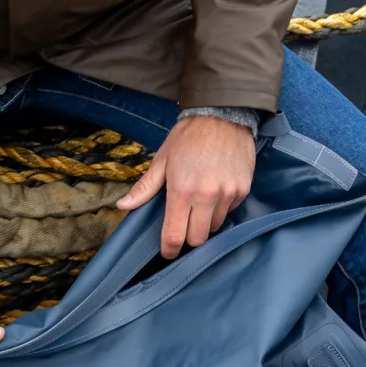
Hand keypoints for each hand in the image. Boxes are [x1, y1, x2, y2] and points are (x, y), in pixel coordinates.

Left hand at [116, 114, 254, 258]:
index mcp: (182, 191)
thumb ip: (145, 188)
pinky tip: (216, 189)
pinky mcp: (243, 189)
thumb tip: (123, 206)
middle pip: (198, 239)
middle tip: (184, 225)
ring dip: (206, 221)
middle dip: (189, 237)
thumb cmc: (188, 137)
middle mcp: (206, 196)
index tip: (168, 252)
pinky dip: (222, 207)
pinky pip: (230, 210)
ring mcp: (227, 194)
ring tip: (200, 201)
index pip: (175, 236)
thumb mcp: (162, 160)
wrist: (222, 115)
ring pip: (216, 226)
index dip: (169, 250)